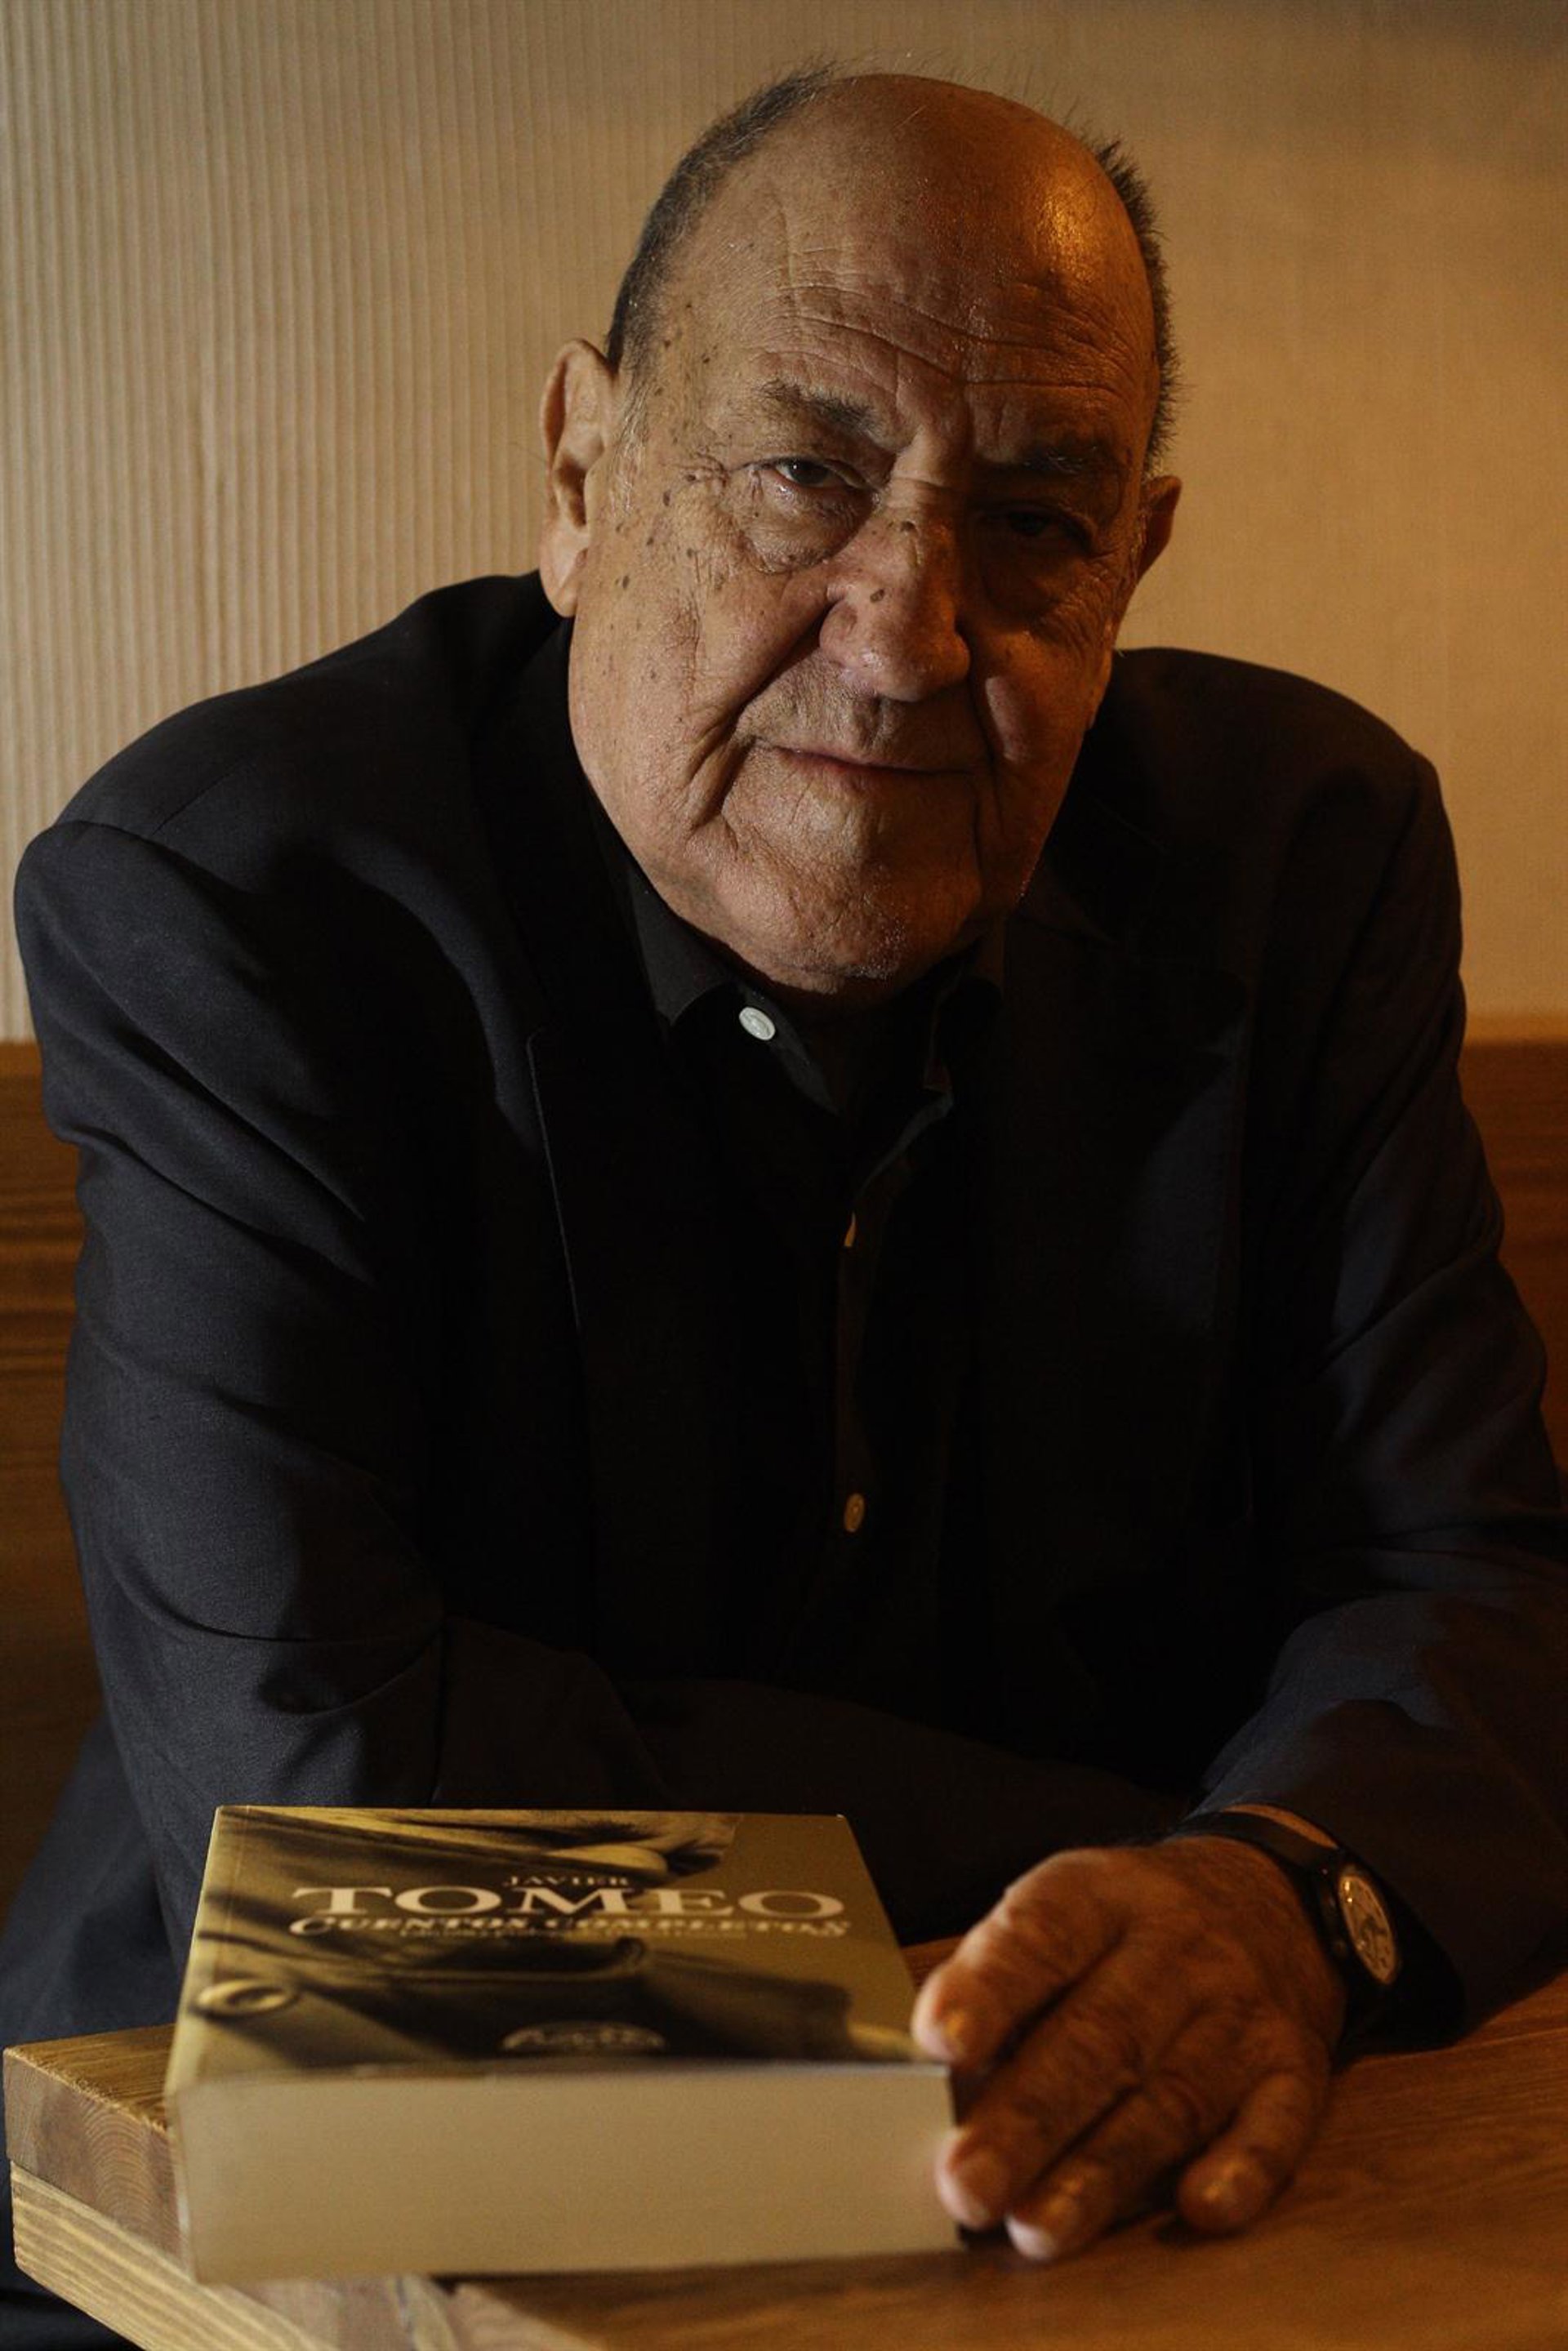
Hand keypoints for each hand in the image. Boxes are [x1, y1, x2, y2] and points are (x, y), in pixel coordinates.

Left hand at [910, 1837, 1345, 2260]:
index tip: (937, 2041)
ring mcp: (1238, 2011)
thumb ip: (983, 1976)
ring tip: (1035, 2228)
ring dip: (1102, 2170)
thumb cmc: (1123, 1928)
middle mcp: (1173, 1949)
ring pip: (1170, 2096)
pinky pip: (1276, 2123)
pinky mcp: (1293, 2069)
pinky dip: (1242, 2169)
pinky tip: (1197, 2208)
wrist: (1269, 1899)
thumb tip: (890, 2051)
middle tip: (964, 2184)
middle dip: (1027, 2117)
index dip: (990, 1987)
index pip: (1040, 1935)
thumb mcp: (1057, 1911)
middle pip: (1099, 2036)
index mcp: (1098, 1896)